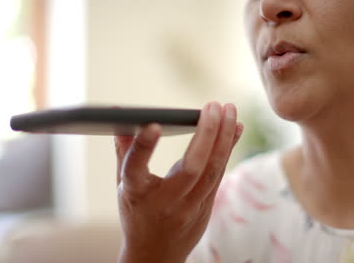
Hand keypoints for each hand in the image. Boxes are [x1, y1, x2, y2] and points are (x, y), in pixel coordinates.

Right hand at [115, 102, 242, 262]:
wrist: (155, 254)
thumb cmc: (136, 212)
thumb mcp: (123, 184)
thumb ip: (124, 149)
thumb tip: (118, 112)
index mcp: (136, 193)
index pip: (136, 169)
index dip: (143, 147)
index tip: (155, 124)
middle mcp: (165, 202)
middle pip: (191, 168)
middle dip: (206, 133)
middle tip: (212, 105)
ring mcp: (189, 207)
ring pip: (212, 171)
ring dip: (224, 137)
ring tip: (229, 109)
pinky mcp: (205, 207)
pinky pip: (219, 174)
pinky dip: (228, 149)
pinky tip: (235, 128)